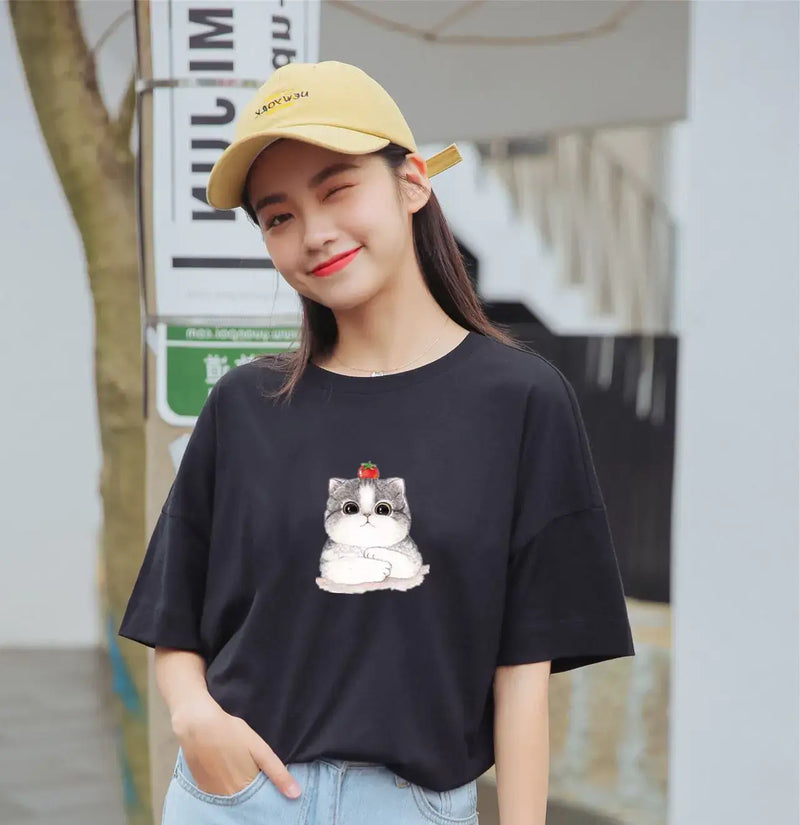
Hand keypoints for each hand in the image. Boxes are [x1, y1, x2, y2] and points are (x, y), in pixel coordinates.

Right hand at [171, 694, 301, 798]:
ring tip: (239, 770)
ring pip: (232, 798)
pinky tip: (225, 771)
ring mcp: (213, 794)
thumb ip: (277, 773)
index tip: (271, 787)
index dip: (268, 794)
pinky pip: (218, 793)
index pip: (261, 801)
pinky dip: (224, 787)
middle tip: (253, 772)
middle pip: (246, 801)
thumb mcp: (260, 749)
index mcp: (245, 788)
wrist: (198, 726)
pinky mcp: (202, 787)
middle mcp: (229, 797)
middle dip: (254, 794)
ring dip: (238, 790)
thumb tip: (296, 794)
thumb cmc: (231, 733)